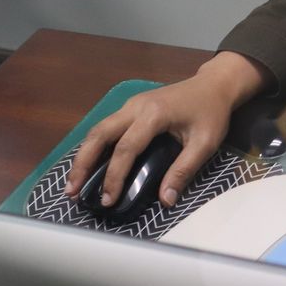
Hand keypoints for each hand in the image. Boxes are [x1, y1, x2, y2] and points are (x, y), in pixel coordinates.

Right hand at [63, 52, 265, 208]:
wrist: (214, 84)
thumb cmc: (211, 112)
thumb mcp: (205, 143)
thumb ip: (183, 170)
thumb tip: (165, 200)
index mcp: (154, 114)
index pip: (126, 148)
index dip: (114, 176)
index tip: (108, 199)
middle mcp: (135, 106)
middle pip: (100, 134)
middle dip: (83, 163)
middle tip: (72, 191)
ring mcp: (131, 104)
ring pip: (98, 129)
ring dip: (84, 155)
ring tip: (73, 182)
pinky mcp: (131, 107)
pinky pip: (106, 127)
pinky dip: (94, 146)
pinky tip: (90, 164)